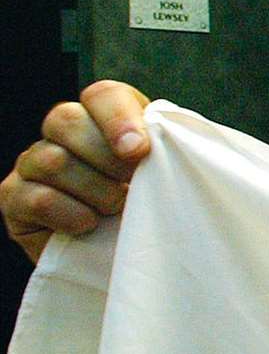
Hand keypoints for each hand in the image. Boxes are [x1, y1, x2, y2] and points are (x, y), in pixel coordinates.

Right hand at [1, 80, 150, 262]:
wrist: (129, 258)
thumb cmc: (155, 209)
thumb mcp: (168, 176)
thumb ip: (163, 150)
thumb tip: (146, 145)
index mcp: (107, 118)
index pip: (102, 95)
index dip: (118, 118)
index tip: (139, 151)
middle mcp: (64, 134)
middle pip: (66, 119)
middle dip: (105, 157)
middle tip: (131, 186)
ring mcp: (34, 164)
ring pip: (52, 160)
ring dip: (94, 190)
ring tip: (115, 210)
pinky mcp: (15, 199)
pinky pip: (35, 197)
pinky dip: (69, 213)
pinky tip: (89, 225)